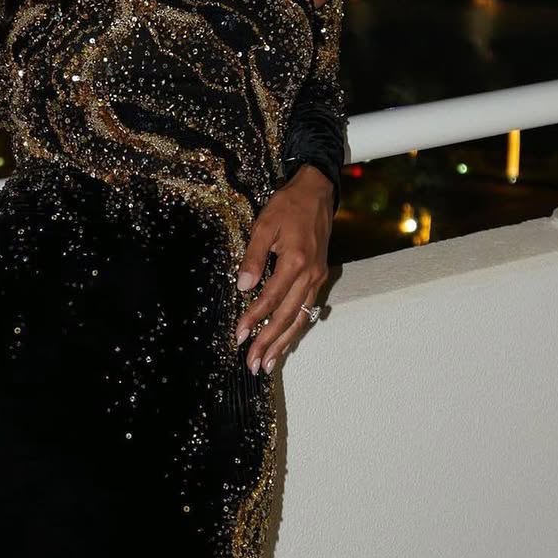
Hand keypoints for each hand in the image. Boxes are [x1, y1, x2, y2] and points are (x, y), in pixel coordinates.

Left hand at [234, 164, 334, 374]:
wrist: (317, 194)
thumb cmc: (288, 206)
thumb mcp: (264, 225)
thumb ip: (253, 257)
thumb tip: (242, 286)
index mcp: (295, 261)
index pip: (271, 298)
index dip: (254, 319)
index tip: (239, 335)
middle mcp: (310, 275)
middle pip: (288, 317)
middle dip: (269, 342)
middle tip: (253, 363)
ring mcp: (317, 278)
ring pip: (300, 318)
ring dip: (283, 343)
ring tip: (267, 363)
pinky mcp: (318, 278)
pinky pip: (307, 310)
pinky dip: (296, 329)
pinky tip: (285, 342)